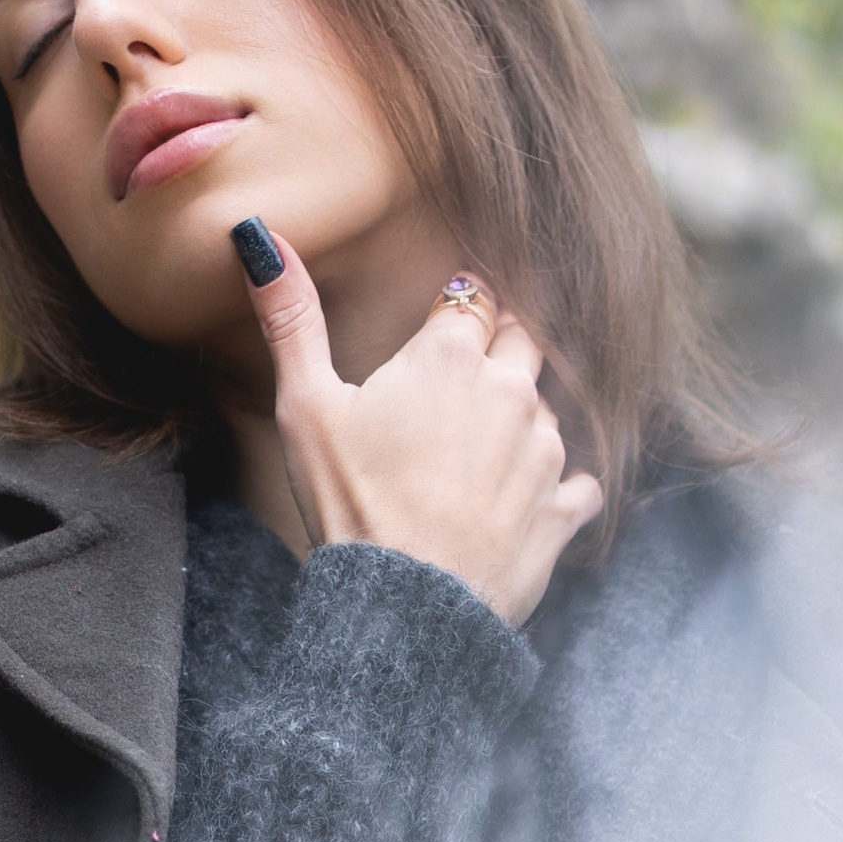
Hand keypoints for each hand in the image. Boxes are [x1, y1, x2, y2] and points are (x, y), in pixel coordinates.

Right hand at [240, 223, 602, 625]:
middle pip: (524, 339)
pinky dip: (561, 484)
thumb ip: (291, 317)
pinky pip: (582, 480)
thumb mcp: (304, 405)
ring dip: (525, 416)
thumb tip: (260, 237)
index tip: (443, 327)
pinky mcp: (564, 506)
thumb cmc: (349, 503)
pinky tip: (527, 498)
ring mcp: (546, 449)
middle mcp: (512, 389)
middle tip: (465, 379)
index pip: (473, 299)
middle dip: (502, 345)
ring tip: (482, 448)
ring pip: (551, 406)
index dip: (458, 310)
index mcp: (451, 356)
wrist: (404, 604)